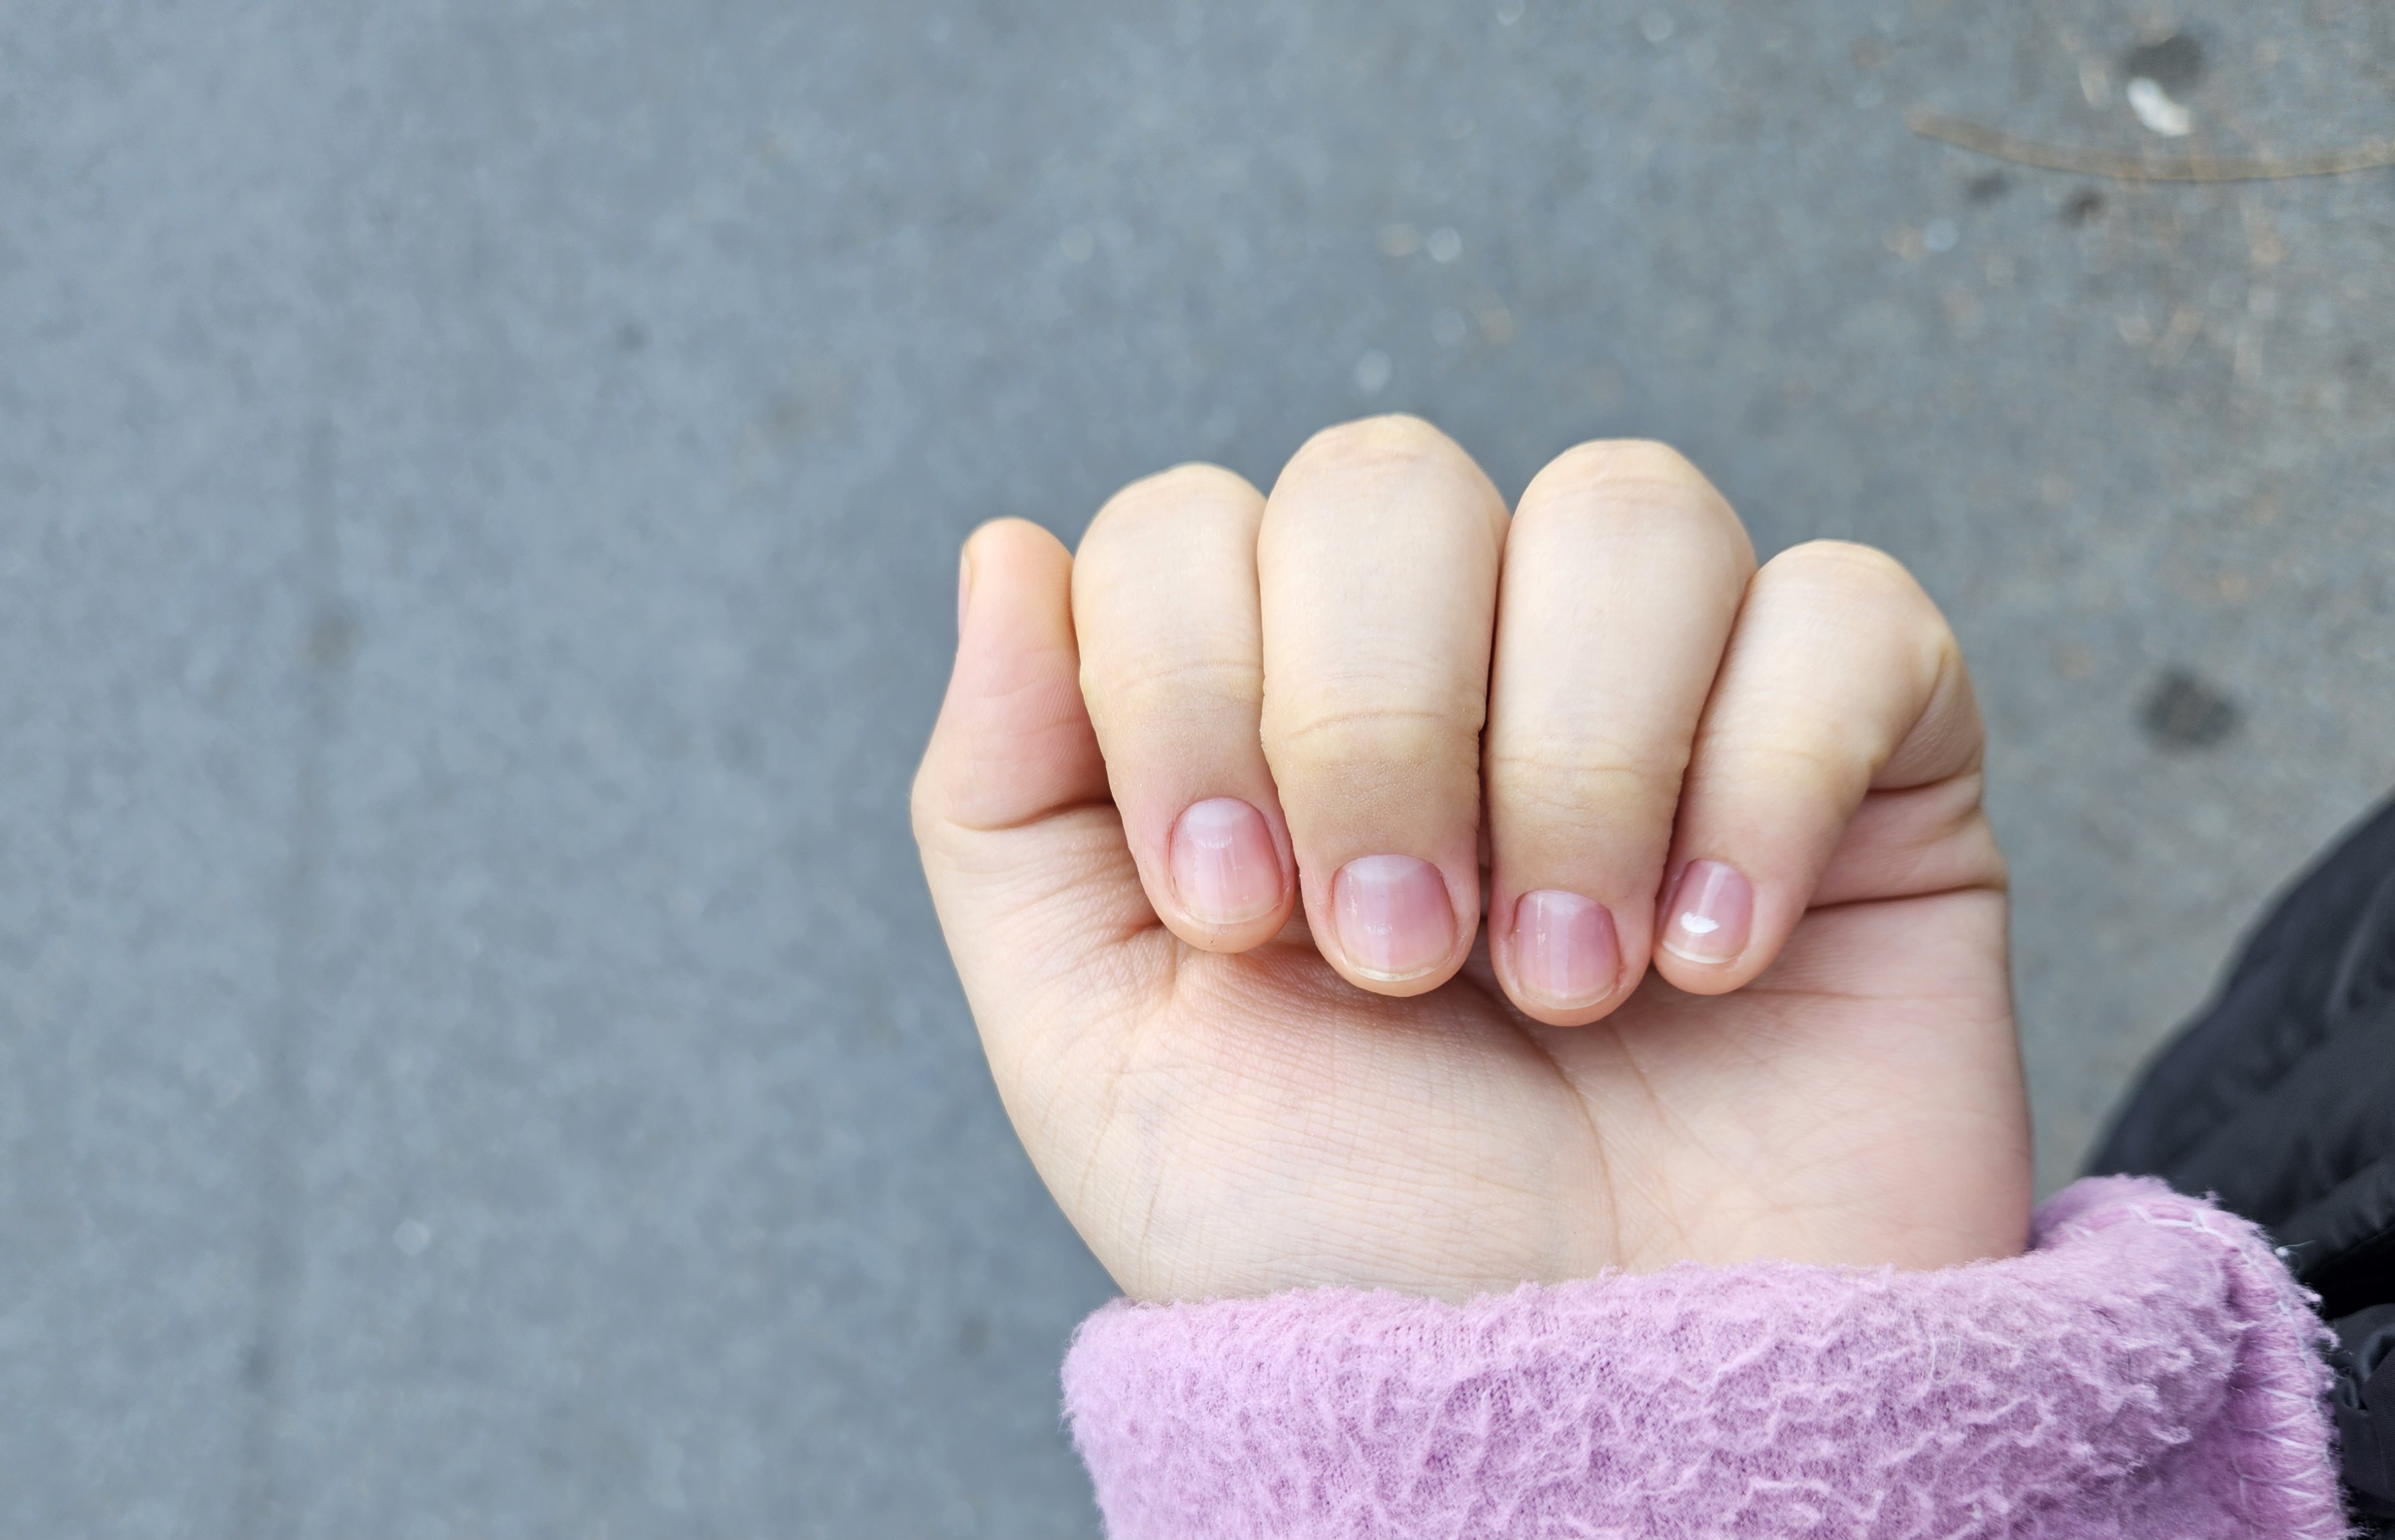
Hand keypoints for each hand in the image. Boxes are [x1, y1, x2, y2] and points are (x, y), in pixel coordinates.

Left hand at [912, 418, 2030, 1302]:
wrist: (1593, 1420)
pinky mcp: (1870, 741)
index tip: (1232, 916)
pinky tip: (1717, 962)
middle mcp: (1460, 658)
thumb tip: (1002, 549)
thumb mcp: (1100, 1053)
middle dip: (1370, 729)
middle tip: (1400, 956)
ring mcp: (1669, 681)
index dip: (1191, 689)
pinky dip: (1765, 785)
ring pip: (1622, 513)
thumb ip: (1007, 797)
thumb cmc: (1346, 1244)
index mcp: (1266, 706)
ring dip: (1568, 766)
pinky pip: (1840, 614)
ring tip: (1564, 977)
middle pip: (1387, 482)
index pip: (1187, 525)